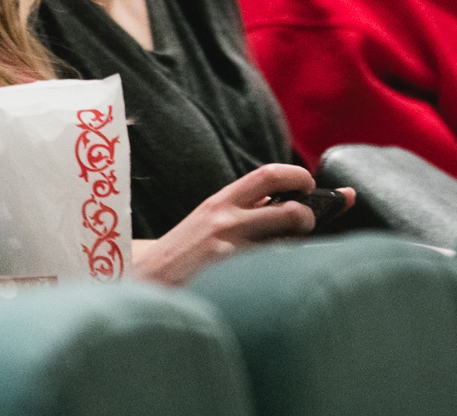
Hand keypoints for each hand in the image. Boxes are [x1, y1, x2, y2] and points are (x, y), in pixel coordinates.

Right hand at [129, 163, 340, 286]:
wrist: (145, 282)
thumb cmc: (182, 254)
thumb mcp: (207, 220)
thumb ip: (240, 210)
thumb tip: (280, 202)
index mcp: (221, 202)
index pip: (268, 175)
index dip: (297, 176)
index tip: (310, 184)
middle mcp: (226, 220)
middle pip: (290, 211)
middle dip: (309, 217)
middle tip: (309, 224)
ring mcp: (229, 250)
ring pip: (286, 244)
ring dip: (298, 248)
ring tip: (296, 256)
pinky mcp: (229, 277)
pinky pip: (270, 271)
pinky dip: (281, 273)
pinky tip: (277, 279)